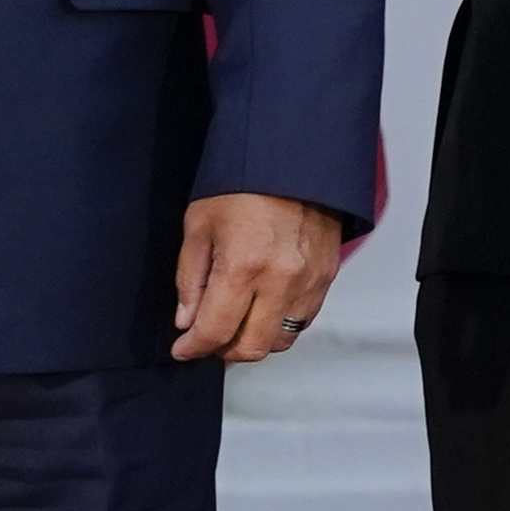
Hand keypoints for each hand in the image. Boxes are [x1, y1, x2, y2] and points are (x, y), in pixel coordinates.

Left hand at [172, 194, 349, 362]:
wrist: (293, 159)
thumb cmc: (243, 186)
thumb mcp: (199, 226)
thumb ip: (191, 280)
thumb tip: (188, 320)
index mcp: (244, 265)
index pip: (215, 331)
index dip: (193, 347)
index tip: (183, 348)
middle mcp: (281, 279)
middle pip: (252, 347)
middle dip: (223, 350)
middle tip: (208, 337)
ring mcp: (309, 280)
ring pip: (281, 339)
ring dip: (255, 339)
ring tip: (238, 322)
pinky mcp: (327, 275)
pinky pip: (303, 319)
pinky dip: (280, 323)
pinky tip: (264, 307)